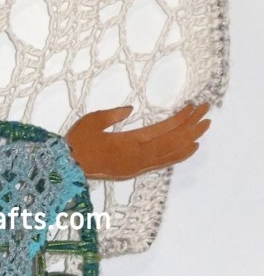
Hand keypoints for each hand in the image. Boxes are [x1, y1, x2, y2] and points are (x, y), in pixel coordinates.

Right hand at [66, 103, 209, 179]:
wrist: (67, 167)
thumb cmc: (77, 142)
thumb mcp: (92, 121)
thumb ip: (113, 115)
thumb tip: (131, 110)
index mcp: (131, 142)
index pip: (166, 129)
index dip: (183, 118)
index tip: (195, 105)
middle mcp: (140, 156)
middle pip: (175, 141)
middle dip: (193, 125)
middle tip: (207, 111)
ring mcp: (139, 165)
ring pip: (173, 153)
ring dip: (190, 139)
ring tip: (204, 127)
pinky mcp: (136, 170)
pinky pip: (165, 162)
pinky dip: (180, 154)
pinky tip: (189, 147)